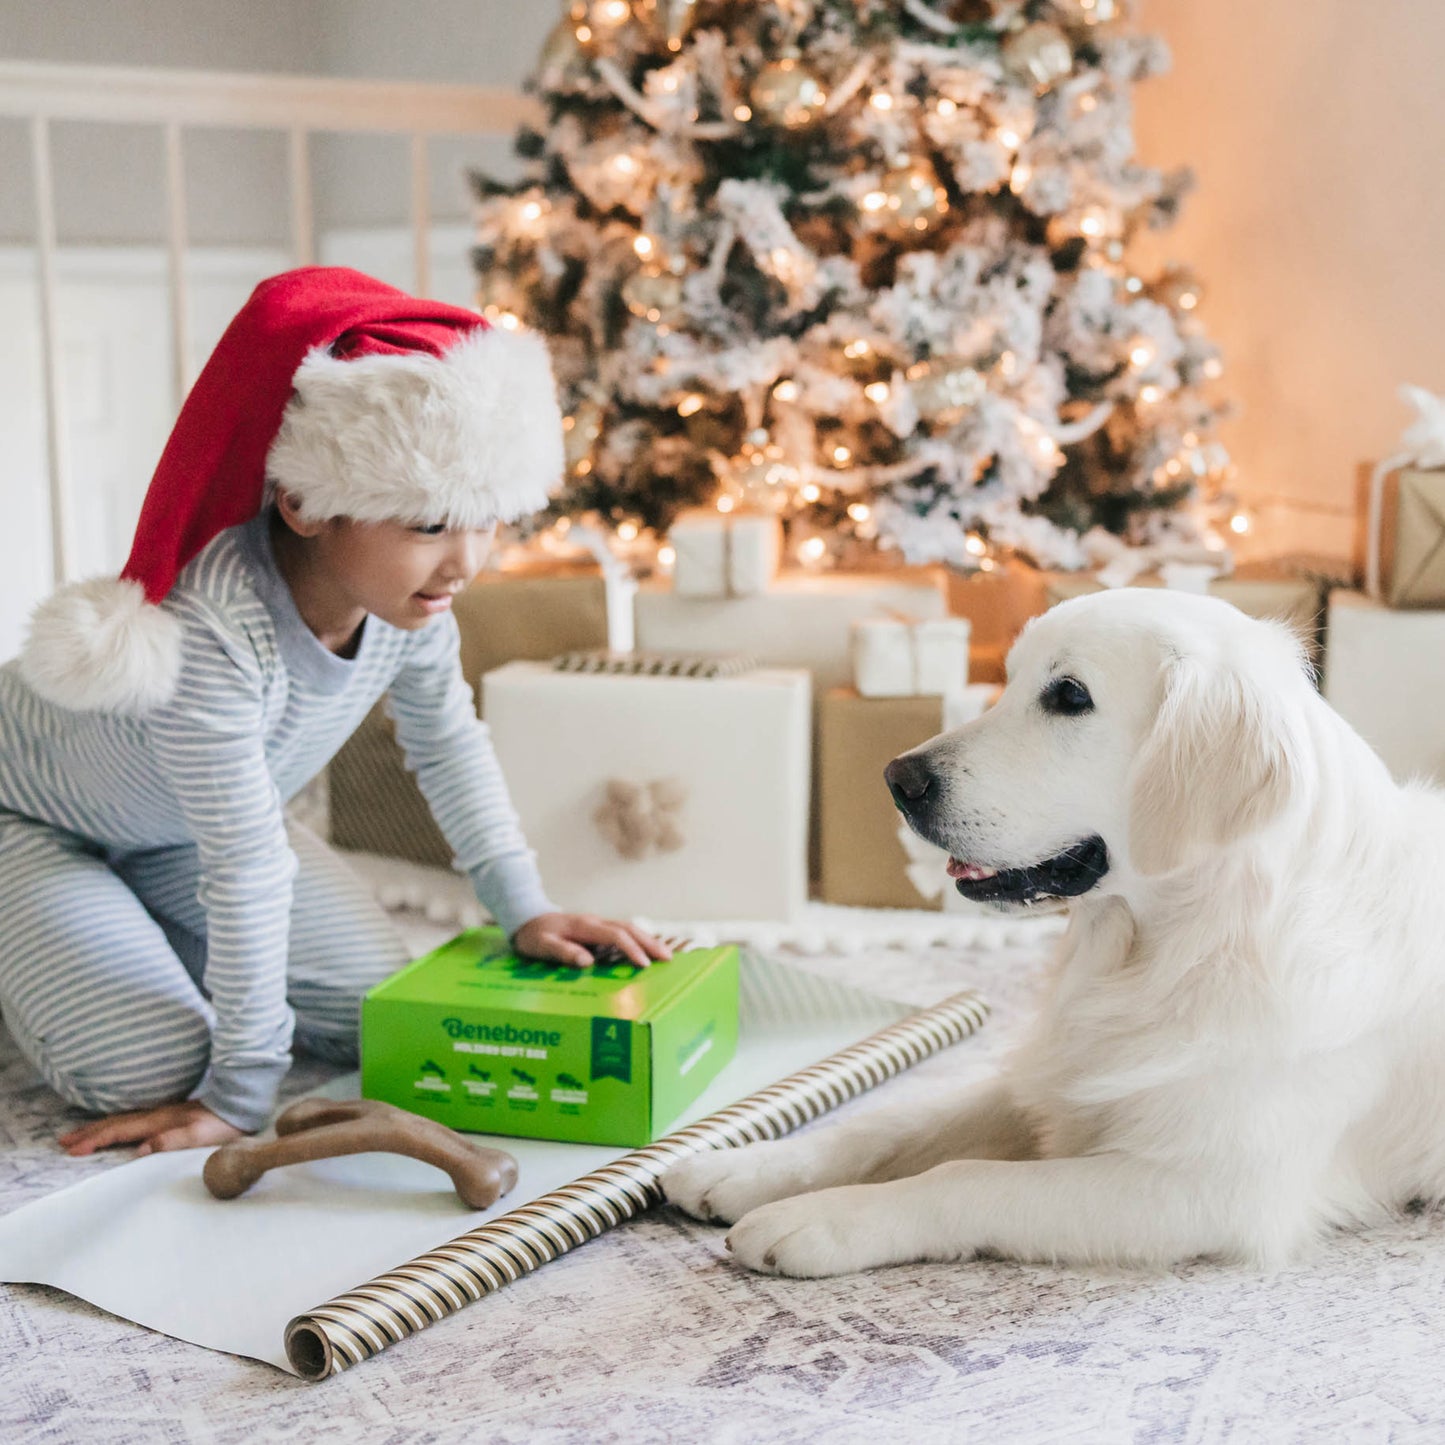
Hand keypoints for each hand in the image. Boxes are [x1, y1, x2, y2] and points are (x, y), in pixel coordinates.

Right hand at [58, 1101, 246, 1157]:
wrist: (239, 1103)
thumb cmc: (222, 1123)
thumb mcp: (201, 1136)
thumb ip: (172, 1141)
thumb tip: (142, 1149)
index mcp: (159, 1121)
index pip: (120, 1130)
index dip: (96, 1139)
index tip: (73, 1149)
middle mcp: (156, 1114)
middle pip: (115, 1123)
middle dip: (88, 1133)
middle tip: (63, 1142)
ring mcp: (161, 1112)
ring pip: (122, 1120)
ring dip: (98, 1127)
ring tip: (77, 1135)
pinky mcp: (167, 1114)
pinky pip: (132, 1119)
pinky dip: (115, 1123)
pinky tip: (112, 1127)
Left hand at [512, 912, 672, 969]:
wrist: (526, 918)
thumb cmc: (533, 936)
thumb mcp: (542, 946)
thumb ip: (563, 952)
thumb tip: (587, 961)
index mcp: (584, 926)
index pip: (615, 935)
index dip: (631, 949)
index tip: (644, 965)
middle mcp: (595, 922)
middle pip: (629, 928)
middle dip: (650, 943)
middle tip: (668, 958)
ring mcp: (597, 923)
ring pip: (628, 928)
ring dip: (647, 940)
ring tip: (664, 954)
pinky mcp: (597, 928)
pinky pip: (622, 931)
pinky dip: (638, 939)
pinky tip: (646, 949)